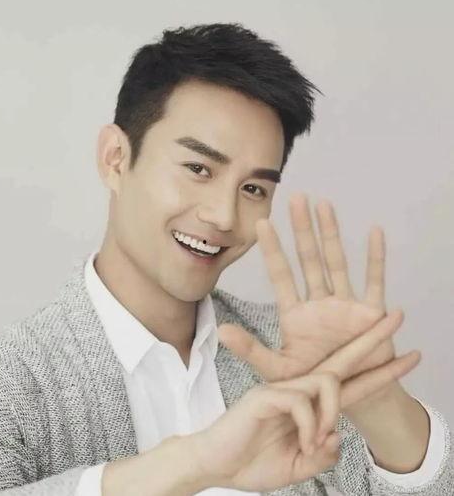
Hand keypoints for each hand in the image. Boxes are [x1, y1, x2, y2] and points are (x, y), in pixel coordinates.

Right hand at [189, 310, 419, 492]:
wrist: (217, 463)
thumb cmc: (253, 460)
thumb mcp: (299, 465)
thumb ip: (322, 453)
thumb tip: (337, 436)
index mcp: (311, 407)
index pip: (354, 385)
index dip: (384, 372)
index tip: (411, 355)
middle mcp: (301, 390)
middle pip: (345, 361)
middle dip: (374, 339)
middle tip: (398, 314)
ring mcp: (284, 390)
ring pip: (327, 383)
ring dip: (331, 414)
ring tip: (313, 443)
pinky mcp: (267, 394)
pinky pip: (302, 403)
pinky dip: (309, 427)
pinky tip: (302, 441)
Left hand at [218, 194, 395, 401]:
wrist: (347, 398)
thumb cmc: (311, 384)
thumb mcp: (278, 370)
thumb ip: (251, 350)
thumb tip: (220, 331)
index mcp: (295, 314)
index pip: (281, 275)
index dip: (272, 249)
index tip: (260, 222)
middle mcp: (318, 303)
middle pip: (308, 259)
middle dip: (302, 229)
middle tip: (296, 197)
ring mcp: (344, 305)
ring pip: (336, 262)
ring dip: (331, 233)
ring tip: (324, 204)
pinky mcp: (371, 313)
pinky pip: (374, 281)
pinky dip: (375, 258)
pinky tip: (373, 231)